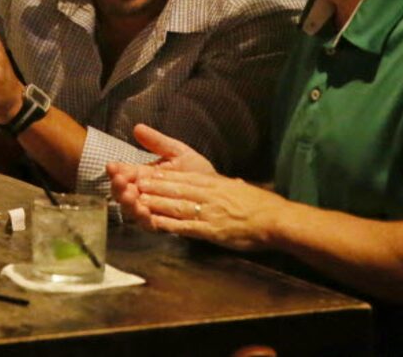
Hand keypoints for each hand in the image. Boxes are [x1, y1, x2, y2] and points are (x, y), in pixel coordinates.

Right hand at [108, 124, 217, 222]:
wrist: (218, 192)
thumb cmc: (196, 172)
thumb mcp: (177, 152)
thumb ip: (157, 142)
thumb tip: (137, 127)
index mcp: (144, 175)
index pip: (125, 173)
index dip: (116, 171)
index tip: (112, 166)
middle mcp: (144, 193)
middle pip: (124, 193)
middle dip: (118, 188)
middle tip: (120, 181)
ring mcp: (152, 209)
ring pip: (133, 210)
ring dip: (128, 204)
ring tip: (129, 196)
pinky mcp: (163, 224)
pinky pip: (150, 225)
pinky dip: (145, 219)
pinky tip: (144, 211)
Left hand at [112, 166, 285, 252]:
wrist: (275, 219)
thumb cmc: (257, 205)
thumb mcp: (236, 187)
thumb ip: (221, 185)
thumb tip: (221, 182)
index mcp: (211, 182)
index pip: (179, 176)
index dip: (157, 175)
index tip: (139, 172)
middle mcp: (206, 193)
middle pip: (172, 187)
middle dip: (148, 185)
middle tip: (126, 182)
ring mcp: (207, 211)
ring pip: (174, 204)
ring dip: (153, 202)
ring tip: (134, 198)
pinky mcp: (211, 230)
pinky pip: (186, 226)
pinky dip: (168, 224)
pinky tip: (154, 223)